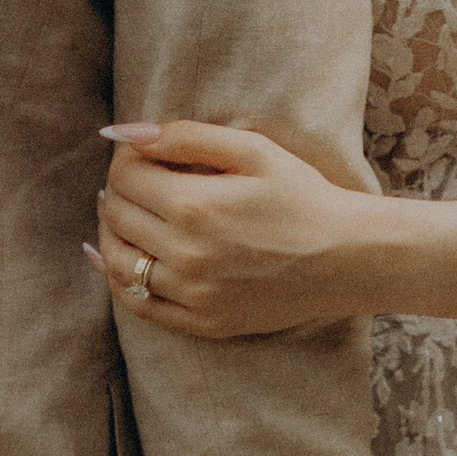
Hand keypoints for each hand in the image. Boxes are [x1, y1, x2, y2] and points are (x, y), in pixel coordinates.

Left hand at [93, 119, 365, 339]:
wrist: (344, 258)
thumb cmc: (302, 195)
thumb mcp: (252, 149)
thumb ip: (184, 136)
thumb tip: (122, 132)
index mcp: (195, 205)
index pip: (126, 176)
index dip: (126, 157)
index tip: (140, 152)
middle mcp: (185, 254)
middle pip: (118, 215)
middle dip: (118, 190)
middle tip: (134, 178)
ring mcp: (191, 295)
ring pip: (120, 262)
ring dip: (112, 232)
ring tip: (122, 212)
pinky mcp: (202, 323)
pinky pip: (140, 305)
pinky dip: (119, 280)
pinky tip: (113, 259)